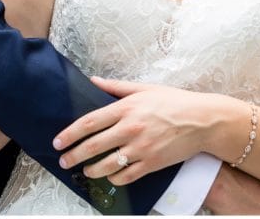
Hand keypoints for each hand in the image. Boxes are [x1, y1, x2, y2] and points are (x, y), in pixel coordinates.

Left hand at [53, 76, 217, 184]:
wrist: (201, 121)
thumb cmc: (172, 101)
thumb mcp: (143, 88)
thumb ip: (116, 86)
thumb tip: (93, 81)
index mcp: (126, 107)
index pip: (90, 122)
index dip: (70, 134)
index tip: (58, 141)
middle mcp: (131, 128)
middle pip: (94, 145)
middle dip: (74, 155)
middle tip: (63, 160)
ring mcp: (141, 148)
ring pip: (108, 165)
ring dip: (91, 170)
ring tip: (84, 170)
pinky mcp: (151, 164)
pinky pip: (126, 176)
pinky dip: (114, 179)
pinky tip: (109, 176)